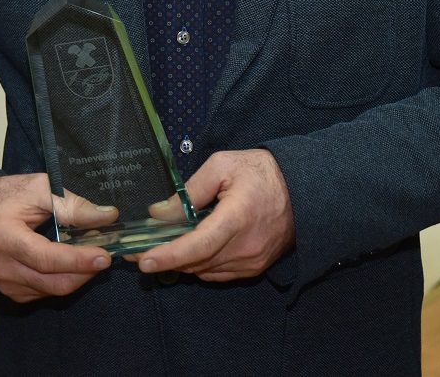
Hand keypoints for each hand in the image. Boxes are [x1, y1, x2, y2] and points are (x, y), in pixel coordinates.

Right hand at [0, 174, 116, 302]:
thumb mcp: (38, 188)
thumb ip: (72, 204)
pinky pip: (46, 292)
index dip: (78, 260)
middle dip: (86, 271)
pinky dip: (63, 279)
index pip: (47, 259)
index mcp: (5, 239)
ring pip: (54, 290)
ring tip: (89, 252)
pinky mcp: (11, 292)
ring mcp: (5, 284)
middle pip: (55, 282)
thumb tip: (108, 216)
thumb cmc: (5, 196)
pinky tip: (70, 262)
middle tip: (106, 252)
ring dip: (77, 275)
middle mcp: (3, 268)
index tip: (104, 256)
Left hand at [128, 149, 294, 281]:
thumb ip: (189, 191)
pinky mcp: (254, 268)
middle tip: (135, 251)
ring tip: (159, 248)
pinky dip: (199, 263)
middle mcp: (245, 247)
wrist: (303, 189)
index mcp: (237, 218)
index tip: (144, 261)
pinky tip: (188, 250)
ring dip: (181, 261)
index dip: (169, 255)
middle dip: (164, 258)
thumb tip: (159, 213)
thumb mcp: (223, 166)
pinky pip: (217, 273)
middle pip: (196, 262)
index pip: (198, 245)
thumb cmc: (262, 172)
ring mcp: (251, 262)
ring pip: (203, 269)